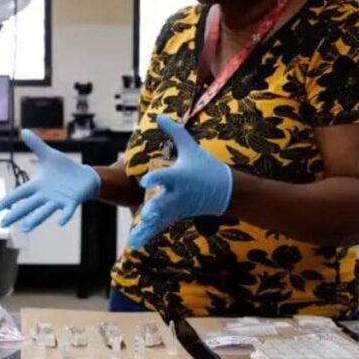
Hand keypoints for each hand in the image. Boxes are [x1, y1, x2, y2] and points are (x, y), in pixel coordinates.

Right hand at [0, 129, 100, 232]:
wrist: (84, 177)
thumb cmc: (64, 168)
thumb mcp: (49, 155)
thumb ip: (36, 145)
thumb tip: (24, 131)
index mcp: (38, 185)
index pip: (19, 193)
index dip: (8, 200)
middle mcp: (45, 196)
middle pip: (27, 206)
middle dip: (15, 214)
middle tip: (2, 224)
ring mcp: (58, 200)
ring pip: (44, 211)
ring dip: (35, 220)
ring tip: (25, 228)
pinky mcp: (71, 202)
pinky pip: (67, 210)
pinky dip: (65, 215)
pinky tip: (61, 222)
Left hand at [128, 114, 233, 248]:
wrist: (226, 192)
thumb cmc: (206, 167)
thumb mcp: (191, 148)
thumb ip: (174, 132)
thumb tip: (159, 115)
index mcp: (180, 176)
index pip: (167, 176)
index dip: (156, 177)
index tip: (145, 180)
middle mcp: (178, 194)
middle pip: (163, 203)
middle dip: (154, 210)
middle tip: (144, 215)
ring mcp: (177, 208)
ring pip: (159, 220)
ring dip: (146, 229)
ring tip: (133, 239)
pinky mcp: (175, 216)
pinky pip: (159, 226)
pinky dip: (147, 234)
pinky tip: (134, 243)